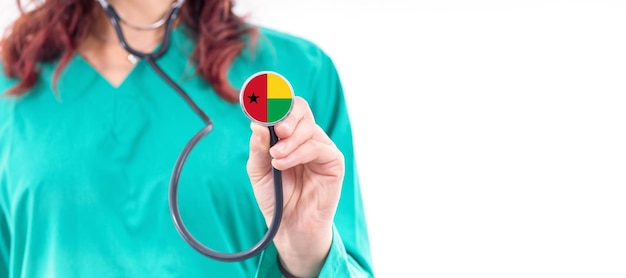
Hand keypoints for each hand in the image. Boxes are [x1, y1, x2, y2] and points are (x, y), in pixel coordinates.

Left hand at [247, 96, 344, 276]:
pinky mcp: (333, 162)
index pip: (286, 107)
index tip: (261, 105)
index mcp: (289, 135)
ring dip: (290, 142)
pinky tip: (283, 164)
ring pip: (308, 129)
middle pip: (301, 109)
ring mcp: (322, 148)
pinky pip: (317, 147)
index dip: (275, 101)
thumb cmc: (275, 197)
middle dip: (287, 116)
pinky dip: (299, 153)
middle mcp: (307, 137)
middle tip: (277, 131)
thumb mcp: (258, 171)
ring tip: (276, 158)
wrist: (289, 226)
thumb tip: (257, 125)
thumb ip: (258, 148)